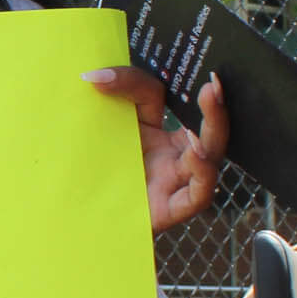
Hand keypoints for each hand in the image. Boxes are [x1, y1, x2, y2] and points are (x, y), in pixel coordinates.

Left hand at [82, 67, 227, 234]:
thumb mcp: (101, 136)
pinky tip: (198, 153)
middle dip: (213, 104)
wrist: (81, 222)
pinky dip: (203, 172)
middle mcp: (174, 155)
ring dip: (214, 128)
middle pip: (203, 126)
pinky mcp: (173, 209)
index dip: (134, 81)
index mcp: (158, 132)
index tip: (102, 75)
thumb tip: (93, 75)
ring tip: (211, 104)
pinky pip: (199, 193)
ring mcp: (177, 181)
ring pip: (209, 154)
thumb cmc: (97, 178)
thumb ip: (107, 105)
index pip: (155, 96)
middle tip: (213, 81)